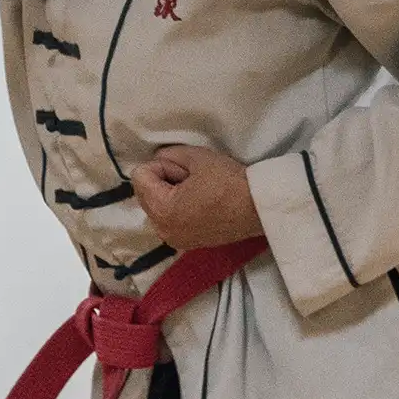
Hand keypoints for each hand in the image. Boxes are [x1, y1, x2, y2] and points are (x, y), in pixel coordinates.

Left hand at [132, 145, 262, 252]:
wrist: (258, 208)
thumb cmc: (229, 181)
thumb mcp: (197, 157)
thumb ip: (168, 155)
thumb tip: (157, 160)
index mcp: (162, 211)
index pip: (140, 177)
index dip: (162, 166)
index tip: (186, 169)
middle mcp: (162, 230)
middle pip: (144, 194)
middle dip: (162, 181)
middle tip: (193, 179)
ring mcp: (174, 240)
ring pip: (155, 207)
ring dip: (168, 195)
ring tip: (198, 192)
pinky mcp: (186, 243)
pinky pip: (168, 220)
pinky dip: (176, 209)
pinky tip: (199, 204)